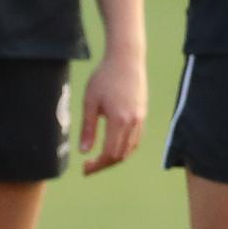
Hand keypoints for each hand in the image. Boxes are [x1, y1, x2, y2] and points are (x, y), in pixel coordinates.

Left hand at [79, 52, 146, 175]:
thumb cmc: (104, 77)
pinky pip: (136, 139)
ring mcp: (141, 119)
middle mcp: (133, 123)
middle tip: (88, 166)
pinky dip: (125, 148)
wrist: (126, 59)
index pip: (109, 153)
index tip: (84, 168)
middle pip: (120, 155)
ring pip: (130, 149)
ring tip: (98, 159)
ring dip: (115, 158)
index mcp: (119, 120)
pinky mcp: (143, 115)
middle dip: (104, 164)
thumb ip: (88, 128)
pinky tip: (113, 147)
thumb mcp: (90, 101)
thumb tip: (84, 151)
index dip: (97, 165)